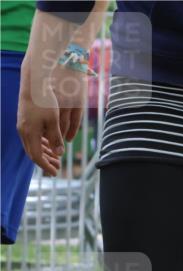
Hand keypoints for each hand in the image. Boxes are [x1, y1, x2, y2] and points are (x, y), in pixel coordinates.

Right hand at [17, 57, 78, 175]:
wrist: (33, 84)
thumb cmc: (45, 101)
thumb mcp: (53, 121)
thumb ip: (56, 138)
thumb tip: (59, 154)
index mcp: (30, 134)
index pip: (37, 157)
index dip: (46, 166)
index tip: (56, 173)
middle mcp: (24, 132)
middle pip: (34, 153)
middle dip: (46, 162)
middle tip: (58, 167)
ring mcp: (23, 126)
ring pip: (33, 145)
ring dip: (45, 153)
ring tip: (57, 158)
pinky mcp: (25, 121)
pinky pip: (32, 137)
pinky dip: (42, 144)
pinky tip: (51, 145)